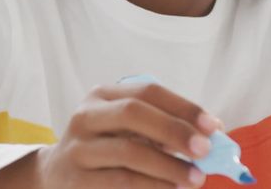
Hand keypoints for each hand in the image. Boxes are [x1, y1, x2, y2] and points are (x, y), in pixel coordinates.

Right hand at [33, 82, 221, 188]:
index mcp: (103, 95)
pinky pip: (121, 181)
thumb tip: (214, 135)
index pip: (147, 91)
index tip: (214, 126)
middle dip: (175, 130)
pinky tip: (172, 188)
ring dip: (169, 166)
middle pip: (134, 113)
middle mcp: (86, 115)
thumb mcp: (127, 130)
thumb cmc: (105, 149)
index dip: (183, 106)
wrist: (56, 176)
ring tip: (196, 178)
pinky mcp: (77, 180)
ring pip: (129, 151)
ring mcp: (78, 148)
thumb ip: (163, 129)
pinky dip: (152, 186)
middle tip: (205, 150)